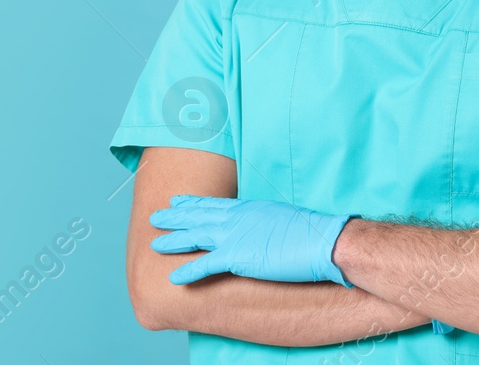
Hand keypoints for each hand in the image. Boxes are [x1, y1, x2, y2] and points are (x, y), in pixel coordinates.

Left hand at [149, 196, 353, 286]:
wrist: (323, 240)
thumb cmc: (310, 231)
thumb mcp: (280, 216)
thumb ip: (263, 220)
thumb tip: (258, 225)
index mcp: (247, 208)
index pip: (212, 204)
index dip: (192, 203)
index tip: (177, 201)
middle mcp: (236, 218)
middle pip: (198, 216)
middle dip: (175, 217)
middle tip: (156, 216)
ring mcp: (234, 236)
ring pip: (194, 236)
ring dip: (173, 240)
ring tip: (154, 243)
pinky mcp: (238, 257)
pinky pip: (205, 264)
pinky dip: (188, 271)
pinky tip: (174, 277)